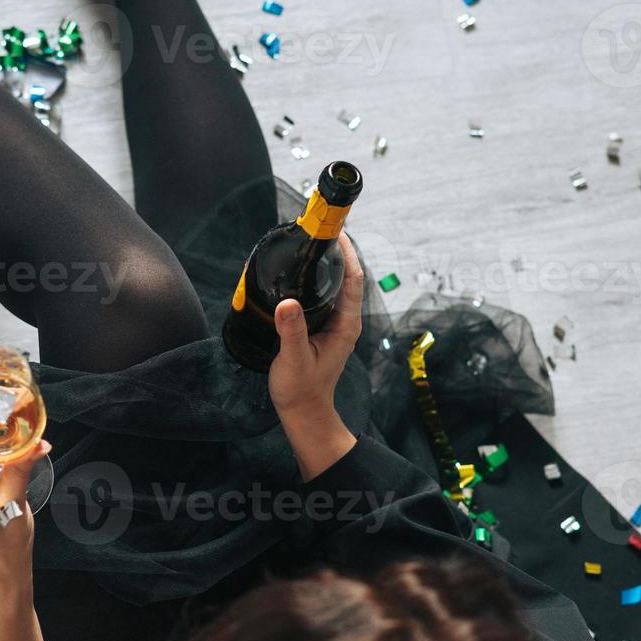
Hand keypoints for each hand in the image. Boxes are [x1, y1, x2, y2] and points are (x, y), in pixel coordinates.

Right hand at [268, 233, 364, 480]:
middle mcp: (344, 320)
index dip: (347, 252)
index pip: (353, 279)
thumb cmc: (301, 389)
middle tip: (316, 228)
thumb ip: (291, 331)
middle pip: (346, 275)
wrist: (303, 411)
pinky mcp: (322, 326)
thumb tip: (286, 302)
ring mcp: (335, 323)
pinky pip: (322, 294)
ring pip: (334, 284)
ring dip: (325, 263)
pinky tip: (297, 272)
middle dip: (335, 250)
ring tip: (307, 243)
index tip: (335, 231)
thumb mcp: (293, 359)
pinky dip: (314, 278)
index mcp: (346, 324)